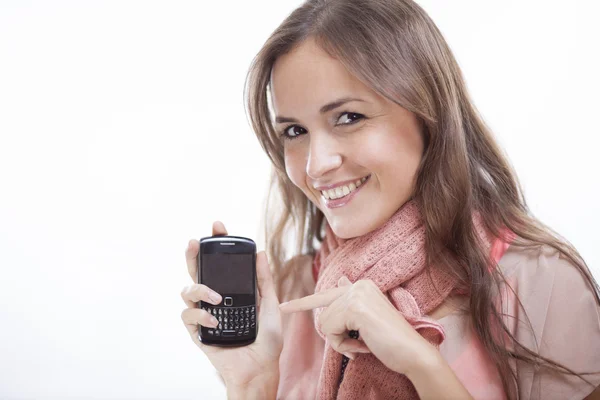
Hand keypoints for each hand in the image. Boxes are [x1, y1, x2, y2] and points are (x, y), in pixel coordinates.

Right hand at [181, 221, 282, 388]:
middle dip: (193, 254)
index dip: (217, 244)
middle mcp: (215, 299)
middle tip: (195, 241)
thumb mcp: (271, 305)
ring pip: (186, 291)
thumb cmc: (267, 340)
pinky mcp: (197, 332)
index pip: (220, 263)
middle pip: (197, 271)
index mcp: (231, 290)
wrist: (260, 369)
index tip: (218, 226)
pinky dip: (200, 316)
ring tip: (218, 299)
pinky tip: (215, 321)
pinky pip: (188, 316)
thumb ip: (263, 279)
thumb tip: (259, 252)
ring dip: (200, 289)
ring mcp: (204, 314)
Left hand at [279, 276, 436, 375]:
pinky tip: (364, 345)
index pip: (325, 294)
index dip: (302, 303)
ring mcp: (356, 294)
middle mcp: (358, 285)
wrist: (413, 353)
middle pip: (325, 314)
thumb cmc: (391, 342)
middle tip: (360, 342)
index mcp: (361, 286)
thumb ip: (350, 306)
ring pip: (326, 323)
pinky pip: (330, 331)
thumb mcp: (367, 320)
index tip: (283, 306)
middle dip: (337, 335)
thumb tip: (341, 279)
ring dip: (341, 342)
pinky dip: (343, 345)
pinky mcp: (354, 307)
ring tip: (364, 343)